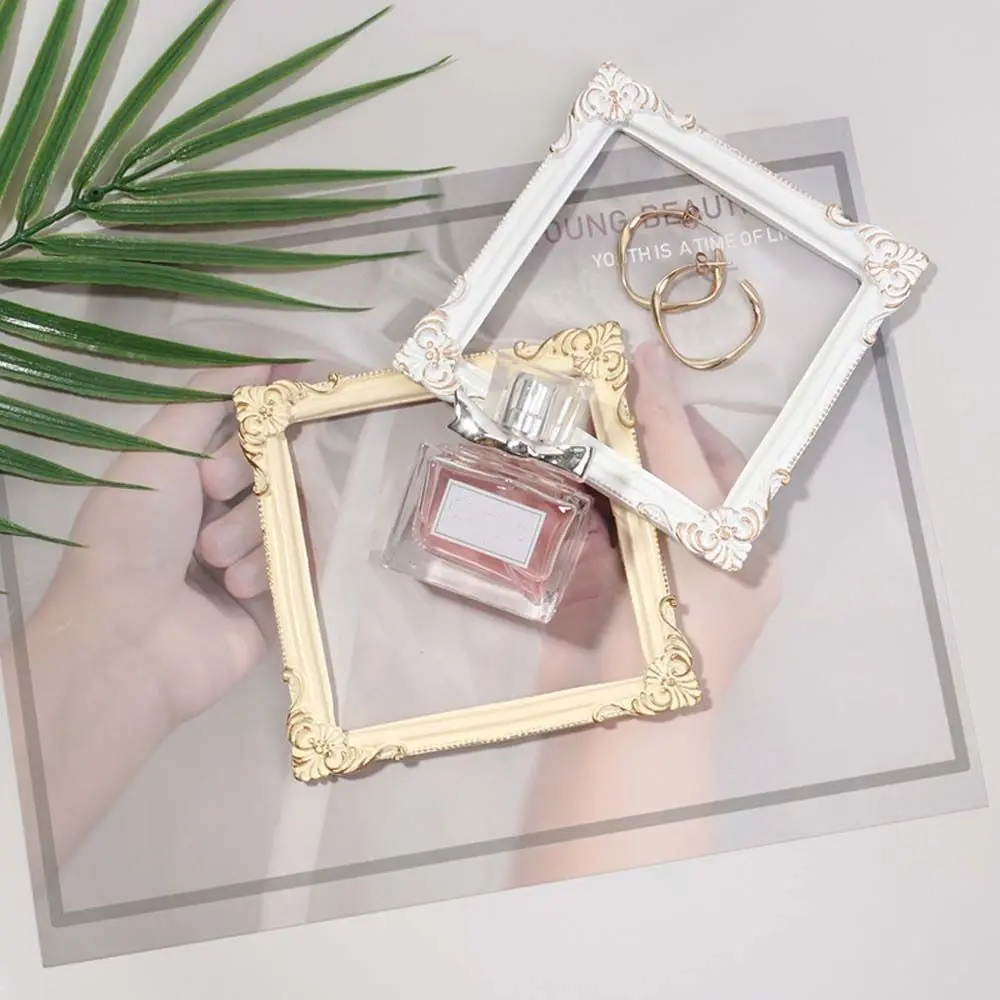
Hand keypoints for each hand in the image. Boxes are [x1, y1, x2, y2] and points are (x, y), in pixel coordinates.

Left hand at [19, 364, 283, 860]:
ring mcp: (252, 556)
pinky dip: (270, 569)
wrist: (129, 640)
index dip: (264, 418)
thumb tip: (265, 358)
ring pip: (290, 516)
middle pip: (278, 470)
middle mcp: (222, 511)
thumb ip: (210, 396)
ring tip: (212, 561)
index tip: (286, 402)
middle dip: (249, 477)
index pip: (252, 429)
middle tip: (212, 491)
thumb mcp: (157, 449)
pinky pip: (303, 563)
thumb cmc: (134, 535)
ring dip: (252, 531)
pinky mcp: (277, 598)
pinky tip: (236, 588)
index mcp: (188, 474)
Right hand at [543, 340, 779, 695]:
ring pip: (618, 497)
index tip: (634, 375)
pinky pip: (583, 528)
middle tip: (584, 390)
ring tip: (558, 414)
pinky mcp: (597, 588)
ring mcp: (645, 572)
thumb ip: (668, 441)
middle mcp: (697, 556)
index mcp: (741, 546)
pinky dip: (564, 496)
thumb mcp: (690, 521)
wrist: (623, 720)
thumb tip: (650, 356)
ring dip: (590, 459)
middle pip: (661, 475)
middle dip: (625, 435)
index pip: (716, 462)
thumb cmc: (681, 619)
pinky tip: (542, 462)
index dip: (677, 417)